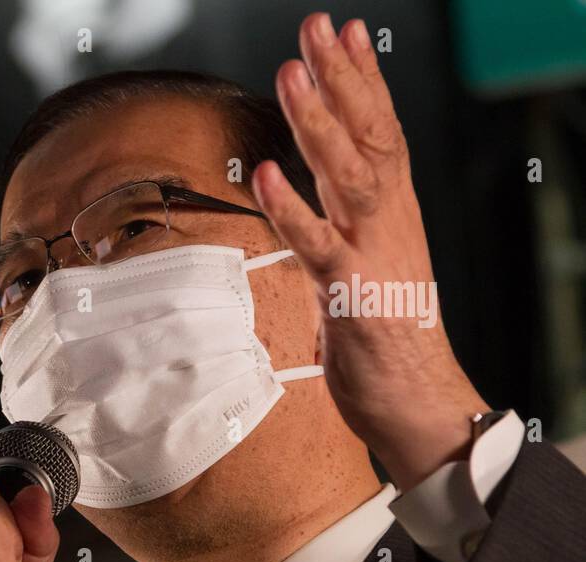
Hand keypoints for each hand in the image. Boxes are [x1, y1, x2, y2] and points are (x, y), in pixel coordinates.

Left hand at [252, 12, 488, 491]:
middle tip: (316, 28)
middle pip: (369, 136)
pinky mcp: (351, 294)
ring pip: (349, 175)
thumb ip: (340, 227)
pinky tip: (267, 174)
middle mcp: (389, 222)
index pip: (380, 131)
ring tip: (292, 76)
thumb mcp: (364, 267)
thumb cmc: (386, 339)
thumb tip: (312, 198)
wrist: (416, 401)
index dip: (360, 81)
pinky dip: (292, 207)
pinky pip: (318, 242)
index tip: (341, 34)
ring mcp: (372, 254)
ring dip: (318, 125)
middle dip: (341, 79)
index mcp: (392, 213)